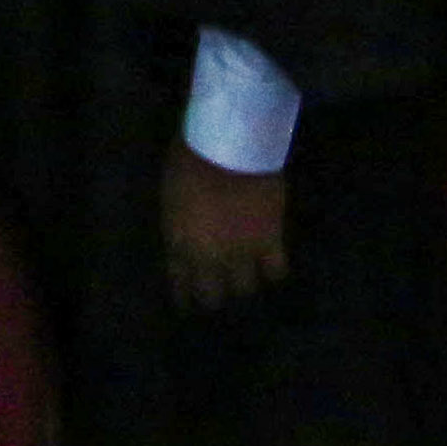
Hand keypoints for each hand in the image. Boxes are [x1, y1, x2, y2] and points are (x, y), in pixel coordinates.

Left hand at [162, 139, 291, 312]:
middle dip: (213, 295)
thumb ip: (178, 225)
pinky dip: (273, 270)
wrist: (229, 144)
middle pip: (212, 296)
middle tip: (219, 290)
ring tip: (246, 276)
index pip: (180, 285)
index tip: (187, 301)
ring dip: (243, 282)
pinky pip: (275, 271)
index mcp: (179, 244)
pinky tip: (272, 265)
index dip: (184, 295)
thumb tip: (185, 240)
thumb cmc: (191, 157)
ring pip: (244, 288)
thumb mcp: (171, 194)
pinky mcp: (270, 242)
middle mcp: (208, 258)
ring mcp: (241, 253)